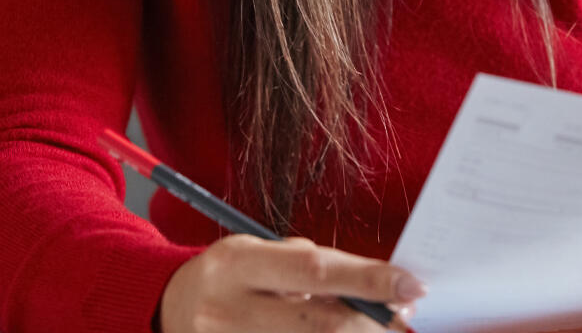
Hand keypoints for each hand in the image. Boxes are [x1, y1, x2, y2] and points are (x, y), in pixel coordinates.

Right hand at [160, 234, 424, 332]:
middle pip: (321, 325)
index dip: (370, 279)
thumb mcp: (257, 256)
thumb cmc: (230, 279)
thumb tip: (381, 287)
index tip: (412, 285)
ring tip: (376, 327)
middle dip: (372, 323)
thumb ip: (312, 267)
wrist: (169, 311)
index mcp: (235, 265)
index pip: (314, 270)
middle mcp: (227, 312)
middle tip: (404, 317)